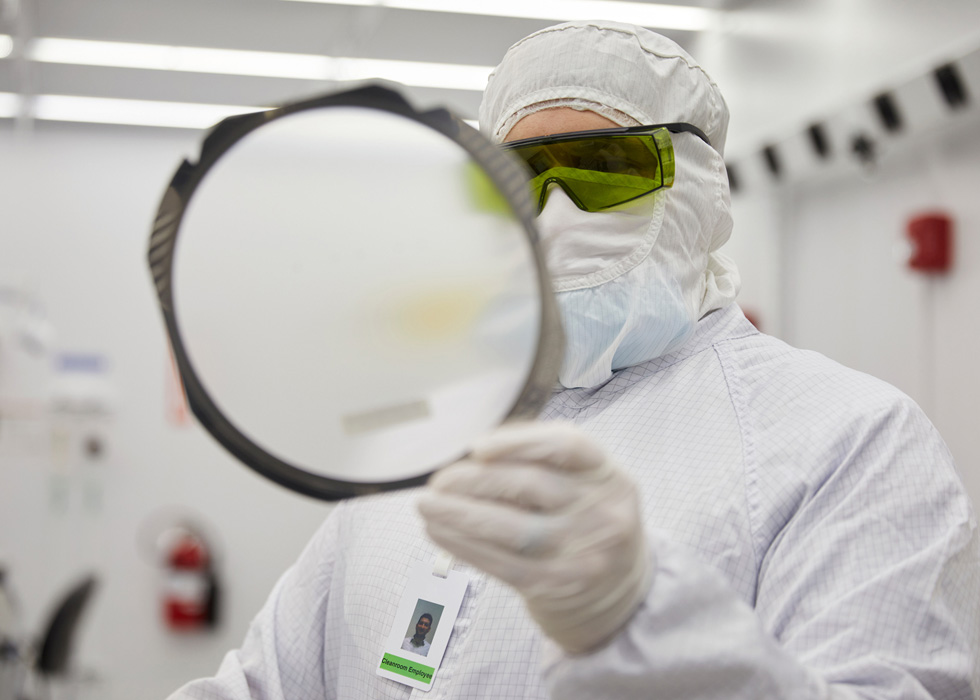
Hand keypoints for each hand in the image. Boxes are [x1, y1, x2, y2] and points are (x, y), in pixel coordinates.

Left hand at [417, 421, 649, 653]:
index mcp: (609, 475)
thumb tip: (474, 455)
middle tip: (440, 479)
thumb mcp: (587, 485)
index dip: (518, 441)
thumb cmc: (587, 524)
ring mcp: (580, 551)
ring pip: (511, 526)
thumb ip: (543, 463)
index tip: (476, 447)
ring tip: (427, 504)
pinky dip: (463, 545)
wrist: (619, 593)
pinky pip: (501, 562)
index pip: (568, 445)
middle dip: (475, 479)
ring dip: (459, 513)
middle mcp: (602, 511)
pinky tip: (439, 532)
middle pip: (531, 485)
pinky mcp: (555, 584)